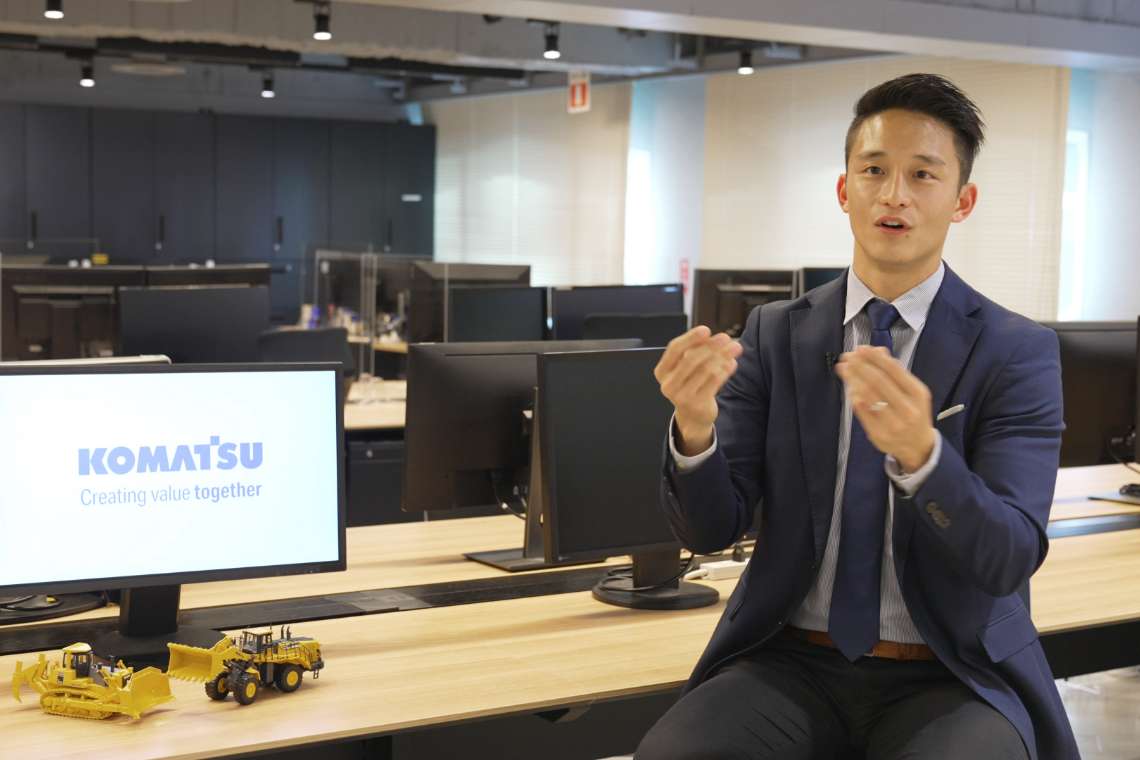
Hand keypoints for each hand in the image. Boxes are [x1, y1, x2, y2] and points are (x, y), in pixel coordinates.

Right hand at [654, 326, 743, 455]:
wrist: (692, 416)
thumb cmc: (690, 385)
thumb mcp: (685, 369)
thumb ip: (694, 351)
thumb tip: (711, 337)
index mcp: (662, 371)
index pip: (674, 349)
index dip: (690, 338)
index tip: (705, 330)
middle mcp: (668, 384)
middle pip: (691, 358)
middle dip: (711, 346)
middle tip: (725, 337)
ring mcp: (682, 396)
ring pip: (705, 369)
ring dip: (723, 356)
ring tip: (735, 348)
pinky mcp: (697, 404)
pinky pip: (714, 382)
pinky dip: (725, 370)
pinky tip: (732, 363)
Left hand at [835, 345, 934, 471]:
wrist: (918, 446)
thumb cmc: (913, 412)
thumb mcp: (912, 391)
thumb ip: (896, 372)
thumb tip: (877, 351)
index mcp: (917, 394)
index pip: (894, 370)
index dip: (875, 357)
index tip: (861, 348)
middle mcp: (907, 409)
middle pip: (878, 381)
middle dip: (860, 366)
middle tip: (847, 356)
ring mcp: (892, 423)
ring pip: (868, 396)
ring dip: (852, 379)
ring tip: (844, 368)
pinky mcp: (878, 434)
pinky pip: (861, 412)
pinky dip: (854, 397)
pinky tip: (849, 387)